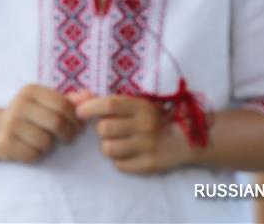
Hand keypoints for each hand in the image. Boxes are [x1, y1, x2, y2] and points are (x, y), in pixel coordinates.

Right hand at [0, 84, 82, 162]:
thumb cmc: (29, 115)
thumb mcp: (46, 102)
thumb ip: (69, 100)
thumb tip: (90, 96)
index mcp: (30, 90)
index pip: (63, 104)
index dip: (76, 118)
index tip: (78, 126)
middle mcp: (18, 104)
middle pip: (56, 122)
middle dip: (68, 133)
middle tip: (68, 137)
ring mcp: (10, 124)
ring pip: (45, 141)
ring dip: (50, 145)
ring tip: (45, 140)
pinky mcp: (5, 142)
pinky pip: (33, 154)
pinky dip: (36, 154)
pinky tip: (31, 147)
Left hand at [75, 95, 191, 173]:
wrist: (183, 140)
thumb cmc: (152, 118)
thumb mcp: (136, 104)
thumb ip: (109, 102)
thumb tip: (79, 97)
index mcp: (141, 107)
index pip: (109, 105)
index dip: (90, 108)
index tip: (80, 112)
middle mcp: (145, 126)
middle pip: (104, 129)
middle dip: (101, 129)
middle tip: (109, 130)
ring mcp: (148, 147)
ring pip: (108, 149)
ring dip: (108, 145)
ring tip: (118, 142)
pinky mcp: (149, 165)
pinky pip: (119, 165)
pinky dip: (119, 160)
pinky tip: (128, 153)